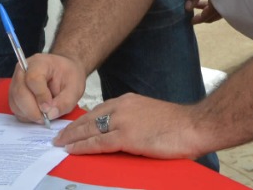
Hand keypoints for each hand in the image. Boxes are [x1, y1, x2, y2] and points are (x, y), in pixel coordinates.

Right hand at [9, 52, 86, 123]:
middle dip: (33, 110)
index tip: (49, 109)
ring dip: (29, 114)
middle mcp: (23, 70)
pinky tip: (37, 114)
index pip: (33, 79)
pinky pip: (15, 108)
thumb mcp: (75, 88)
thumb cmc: (68, 77)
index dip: (40, 96)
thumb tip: (50, 114)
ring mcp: (16, 82)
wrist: (62, 73)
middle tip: (46, 118)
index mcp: (39, 63)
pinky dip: (26, 116)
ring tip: (44, 116)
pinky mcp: (14, 94)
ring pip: (15, 102)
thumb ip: (65, 102)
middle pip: (20, 92)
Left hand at [54, 94, 206, 159]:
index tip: (72, 127)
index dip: (82, 120)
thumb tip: (125, 132)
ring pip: (89, 129)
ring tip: (60, 144)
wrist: (194, 125)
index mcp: (128, 101)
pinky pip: (98, 142)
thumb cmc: (178, 124)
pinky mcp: (127, 136)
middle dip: (72, 128)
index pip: (98, 110)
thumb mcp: (150, 115)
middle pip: (89, 118)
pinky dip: (83, 146)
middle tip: (58, 136)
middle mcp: (122, 107)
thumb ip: (135, 120)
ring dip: (72, 137)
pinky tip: (72, 150)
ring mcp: (123, 121)